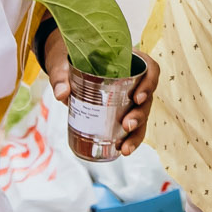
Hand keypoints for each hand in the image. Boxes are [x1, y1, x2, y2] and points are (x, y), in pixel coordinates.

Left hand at [40, 28, 161, 154]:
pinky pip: (131, 126)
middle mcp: (133, 80)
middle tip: (127, 125)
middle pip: (147, 98)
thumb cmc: (70, 61)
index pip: (150, 69)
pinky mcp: (121, 111)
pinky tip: (121, 150)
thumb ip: (61, 76)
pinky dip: (128, 139)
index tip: (137, 98)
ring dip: (136, 134)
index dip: (149, 84)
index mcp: (128, 61)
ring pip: (141, 116)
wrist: (66, 68)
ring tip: (125, 148)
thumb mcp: (64, 65)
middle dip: (140, 115)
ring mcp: (128, 97)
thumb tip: (61, 94)